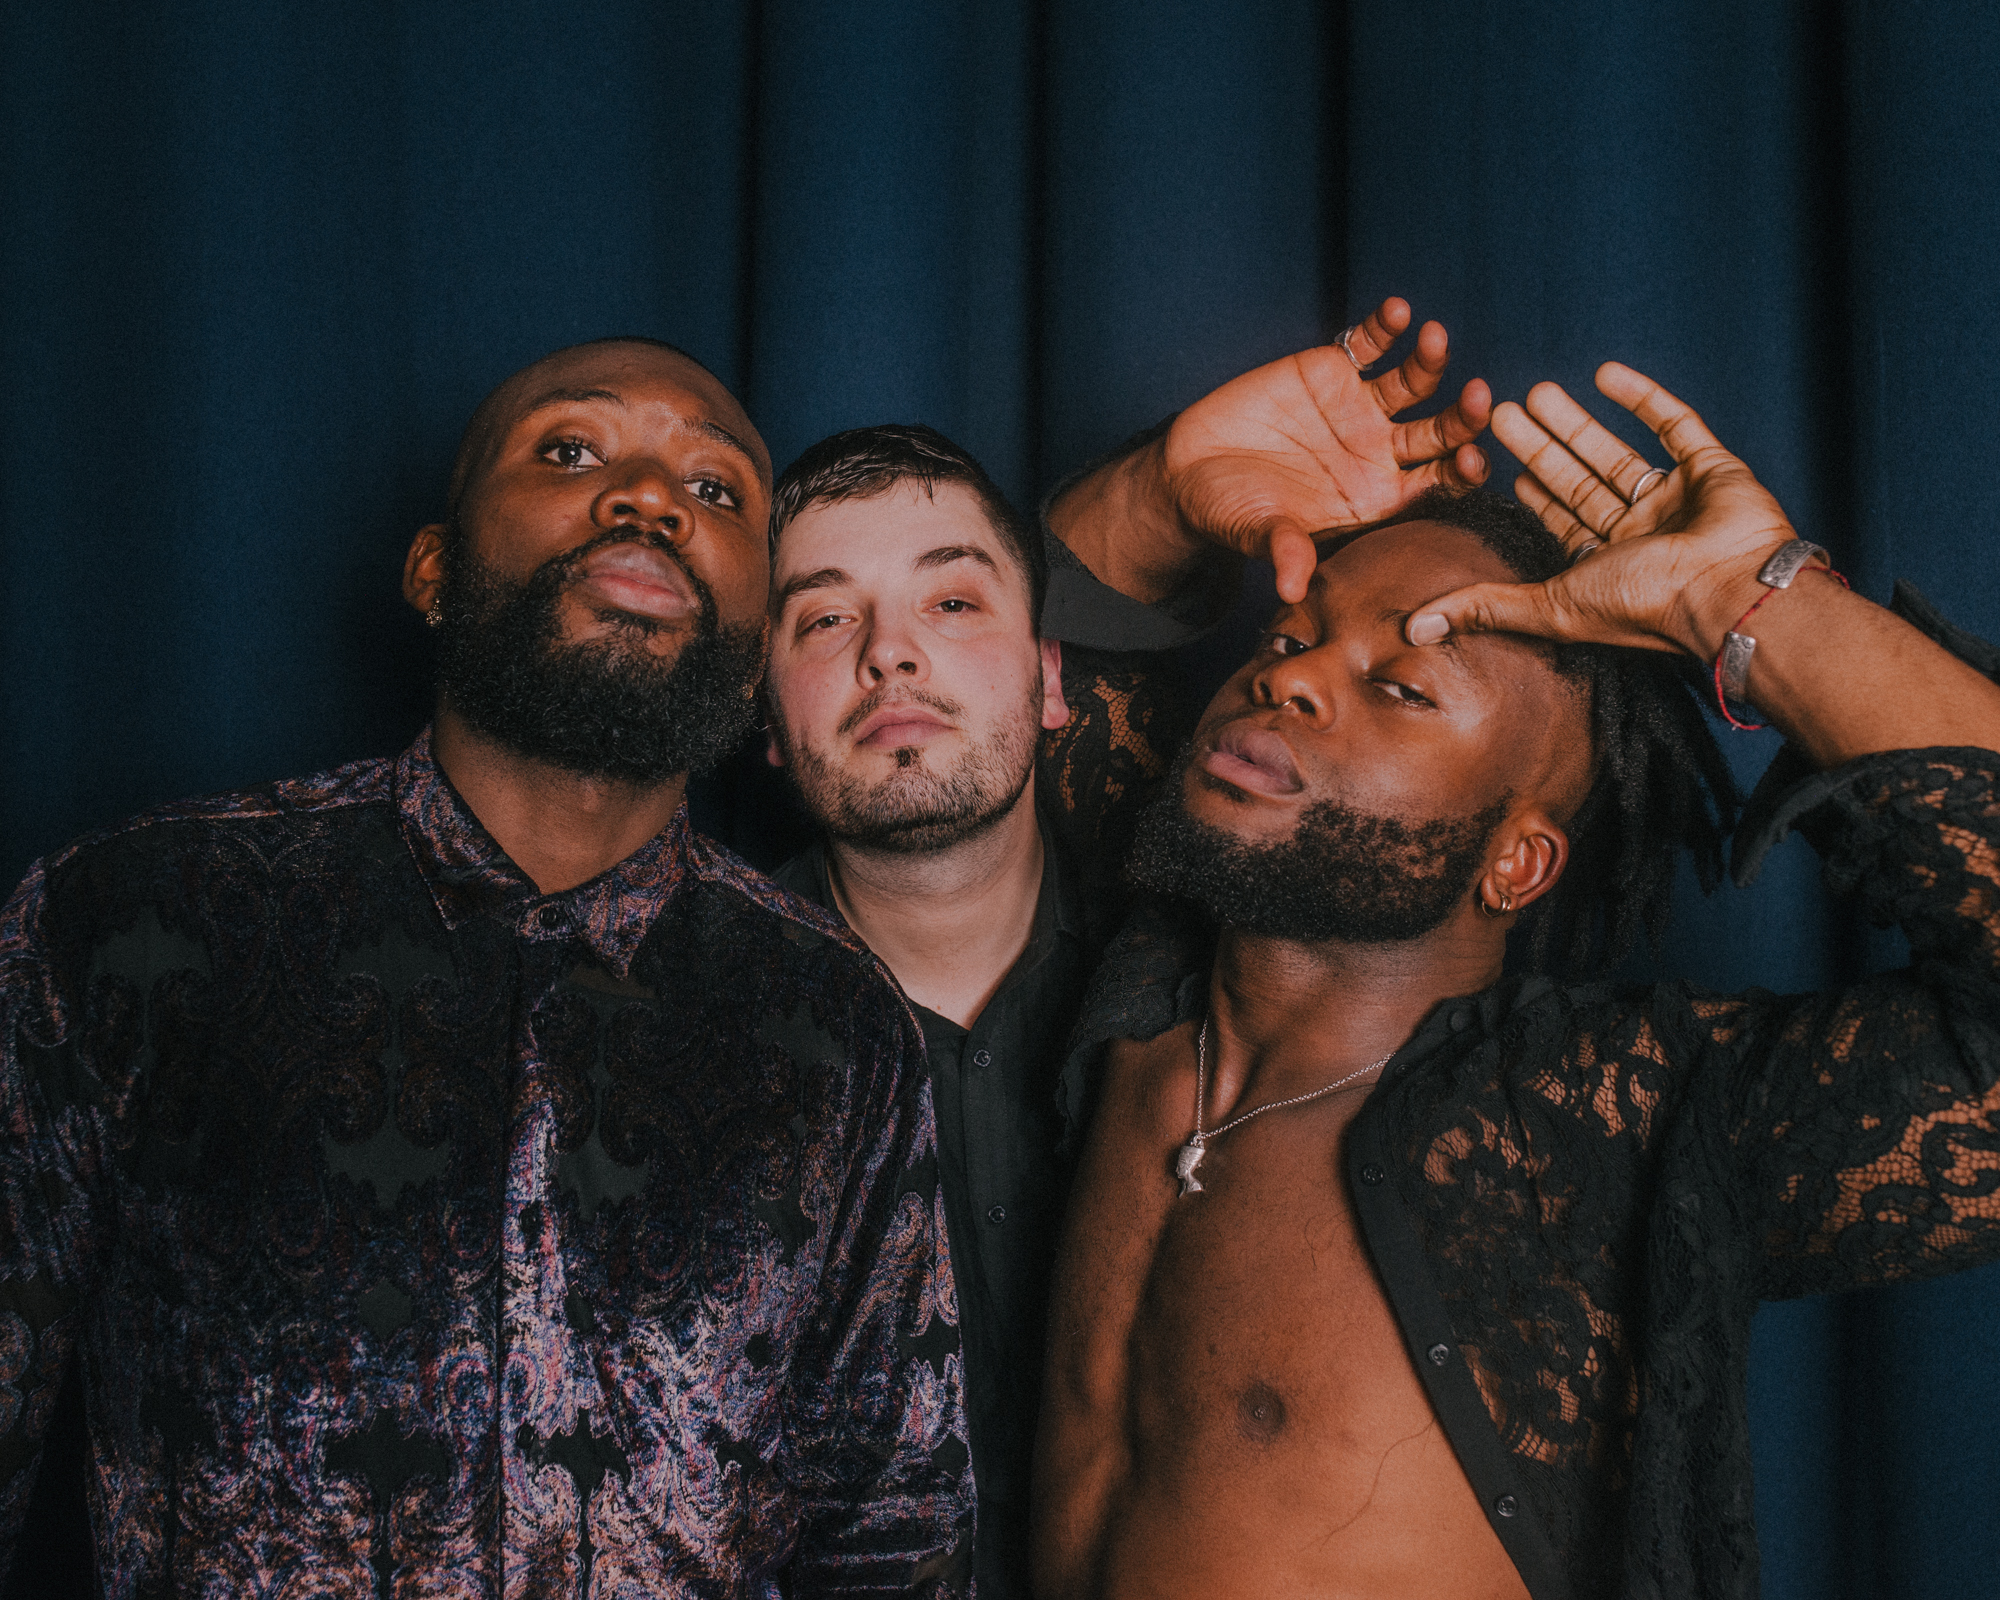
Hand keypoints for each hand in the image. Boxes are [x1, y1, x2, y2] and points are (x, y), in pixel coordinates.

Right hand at [1163, 297, 1491, 601]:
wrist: (1192, 468)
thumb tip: (1290, 591)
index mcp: (1377, 498)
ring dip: (1430, 361)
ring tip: (1432, 339)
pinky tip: (1397, 312)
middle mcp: (1380, 452)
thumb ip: (1284, 550)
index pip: (1435, 487)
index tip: (1470, 460)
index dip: (1458, 474)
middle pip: (1439, 433)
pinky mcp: (1333, 369)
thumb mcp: (1257, 531)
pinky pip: (1369, 344)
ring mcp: (1361, 407)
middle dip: (1463, 417)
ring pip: (1412, 382)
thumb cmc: (1230, 512)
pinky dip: (1385, 326)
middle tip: (1479, 398)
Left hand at [1407, 363, 1797, 657]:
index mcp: (1604, 567)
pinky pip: (1676, 426)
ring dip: (1579, 421)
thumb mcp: (1548, 605)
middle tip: (1499, 408)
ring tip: (1537, 390)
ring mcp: (1677, 501)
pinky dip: (1644, 399)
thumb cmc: (1642, 605)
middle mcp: (1639, 535)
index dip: (1528, 490)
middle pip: (1579, 479)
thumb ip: (1484, 606)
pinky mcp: (1713, 468)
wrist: (1729, 588)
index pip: (1556, 521)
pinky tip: (1606, 373)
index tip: (1493, 459)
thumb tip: (1412, 627)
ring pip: (1619, 451)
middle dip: (1540, 445)